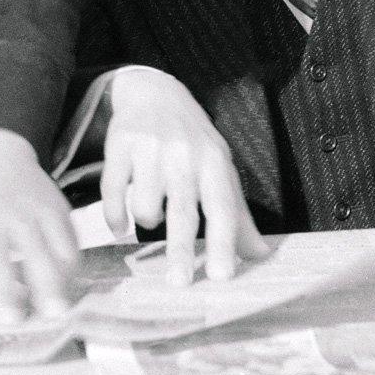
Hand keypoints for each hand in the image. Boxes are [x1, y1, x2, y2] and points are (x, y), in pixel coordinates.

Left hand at [0, 126, 79, 322]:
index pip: (0, 266)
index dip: (6, 295)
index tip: (10, 318)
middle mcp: (21, 217)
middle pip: (41, 260)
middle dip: (48, 290)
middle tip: (52, 315)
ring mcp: (45, 211)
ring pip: (65, 251)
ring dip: (66, 280)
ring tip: (64, 303)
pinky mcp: (61, 207)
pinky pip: (74, 239)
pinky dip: (75, 262)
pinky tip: (69, 280)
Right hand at [99, 67, 269, 286]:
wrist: (154, 91)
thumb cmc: (193, 142)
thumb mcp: (221, 170)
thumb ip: (238, 215)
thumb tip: (261, 256)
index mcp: (215, 163)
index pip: (223, 209)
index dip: (222, 243)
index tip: (220, 277)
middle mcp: (185, 155)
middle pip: (184, 212)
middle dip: (181, 250)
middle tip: (179, 283)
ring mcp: (151, 148)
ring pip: (146, 206)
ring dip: (147, 221)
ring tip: (151, 214)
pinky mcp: (120, 144)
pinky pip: (112, 192)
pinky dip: (114, 215)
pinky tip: (119, 225)